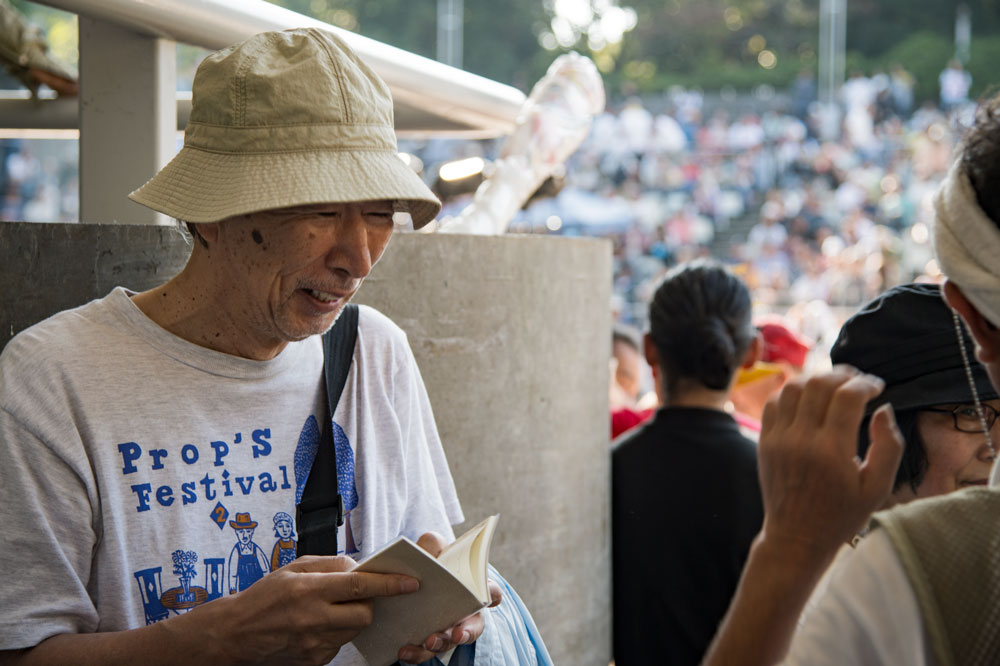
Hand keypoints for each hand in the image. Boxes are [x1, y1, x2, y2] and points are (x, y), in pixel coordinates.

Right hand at [170, 555, 418, 665]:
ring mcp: (314, 645)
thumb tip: (359, 567)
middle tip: (356, 596)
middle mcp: (313, 619)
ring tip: (330, 610)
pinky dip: (337, 634)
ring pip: (354, 631)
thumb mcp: (293, 568)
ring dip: (352, 619)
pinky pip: (339, 646)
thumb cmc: (263, 597)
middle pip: (364, 614)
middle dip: (369, 604)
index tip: (410, 582)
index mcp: (308, 590)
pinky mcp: (313, 662)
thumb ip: (330, 565)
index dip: (389, 584)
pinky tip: (317, 626)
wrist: (234, 634)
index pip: (359, 586)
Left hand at [396, 533, 502, 663]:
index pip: (491, 591)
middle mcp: (465, 613)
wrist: (405, 580)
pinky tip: (404, 651)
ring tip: (428, 643)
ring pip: (449, 643)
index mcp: (471, 588)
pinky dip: (416, 654)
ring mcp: (447, 629)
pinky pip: (425, 652)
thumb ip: (433, 544)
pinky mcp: (427, 640)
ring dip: (440, 645)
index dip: (493, 595)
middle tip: (456, 634)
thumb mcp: (431, 550)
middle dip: (466, 632)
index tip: (490, 599)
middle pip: (473, 627)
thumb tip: (431, 548)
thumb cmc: (429, 564)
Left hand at [757, 366, 903, 556]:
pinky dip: (791, 391)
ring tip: (835, 384)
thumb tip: (884, 408)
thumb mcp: (878, 488)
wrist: (796, 538)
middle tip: (858, 379)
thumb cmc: (842, 515)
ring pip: (793, 387)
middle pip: (819, 384)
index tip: (878, 386)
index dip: (866, 383)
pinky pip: (774, 402)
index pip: (847, 397)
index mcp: (832, 451)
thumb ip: (888, 445)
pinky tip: (809, 398)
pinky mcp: (764, 441)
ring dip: (816, 379)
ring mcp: (778, 439)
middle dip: (843, 374)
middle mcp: (801, 440)